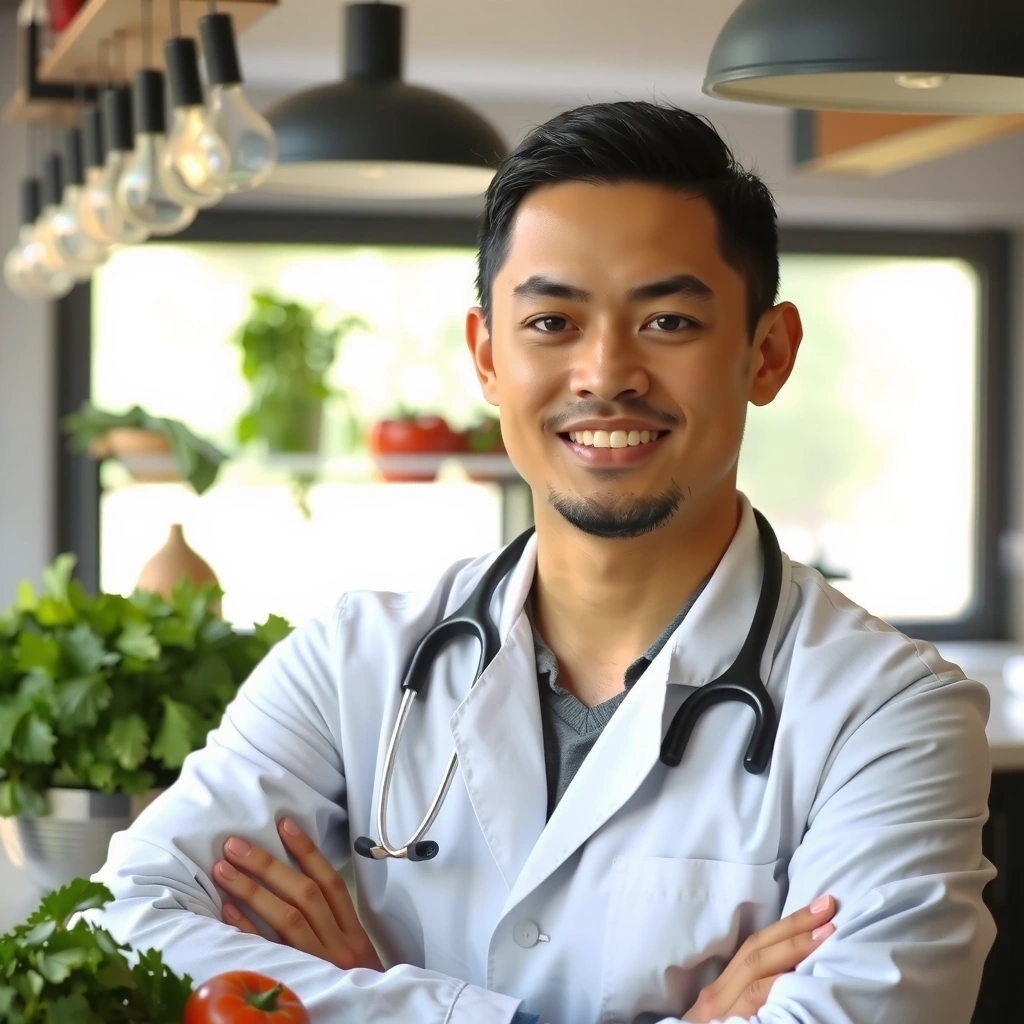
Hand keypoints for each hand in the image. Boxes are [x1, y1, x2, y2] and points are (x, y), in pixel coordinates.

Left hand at [213, 817, 384, 972]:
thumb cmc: (356, 990)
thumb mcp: (356, 955)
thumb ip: (333, 926)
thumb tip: (296, 886)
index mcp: (354, 935)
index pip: (331, 883)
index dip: (308, 851)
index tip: (284, 824)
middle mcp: (338, 946)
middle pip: (304, 895)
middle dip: (269, 865)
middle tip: (236, 844)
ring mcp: (318, 965)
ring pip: (286, 918)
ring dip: (252, 888)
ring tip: (223, 868)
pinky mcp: (298, 983)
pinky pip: (267, 952)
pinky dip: (246, 927)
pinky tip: (225, 908)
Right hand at [684, 895, 836, 1021]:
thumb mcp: (726, 1014)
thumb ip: (750, 992)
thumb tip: (793, 973)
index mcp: (720, 989)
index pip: (753, 947)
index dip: (786, 925)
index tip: (819, 908)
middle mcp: (719, 997)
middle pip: (757, 954)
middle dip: (793, 930)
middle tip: (827, 909)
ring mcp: (726, 1015)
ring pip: (759, 978)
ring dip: (792, 952)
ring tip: (825, 935)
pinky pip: (758, 1005)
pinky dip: (778, 990)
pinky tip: (802, 981)